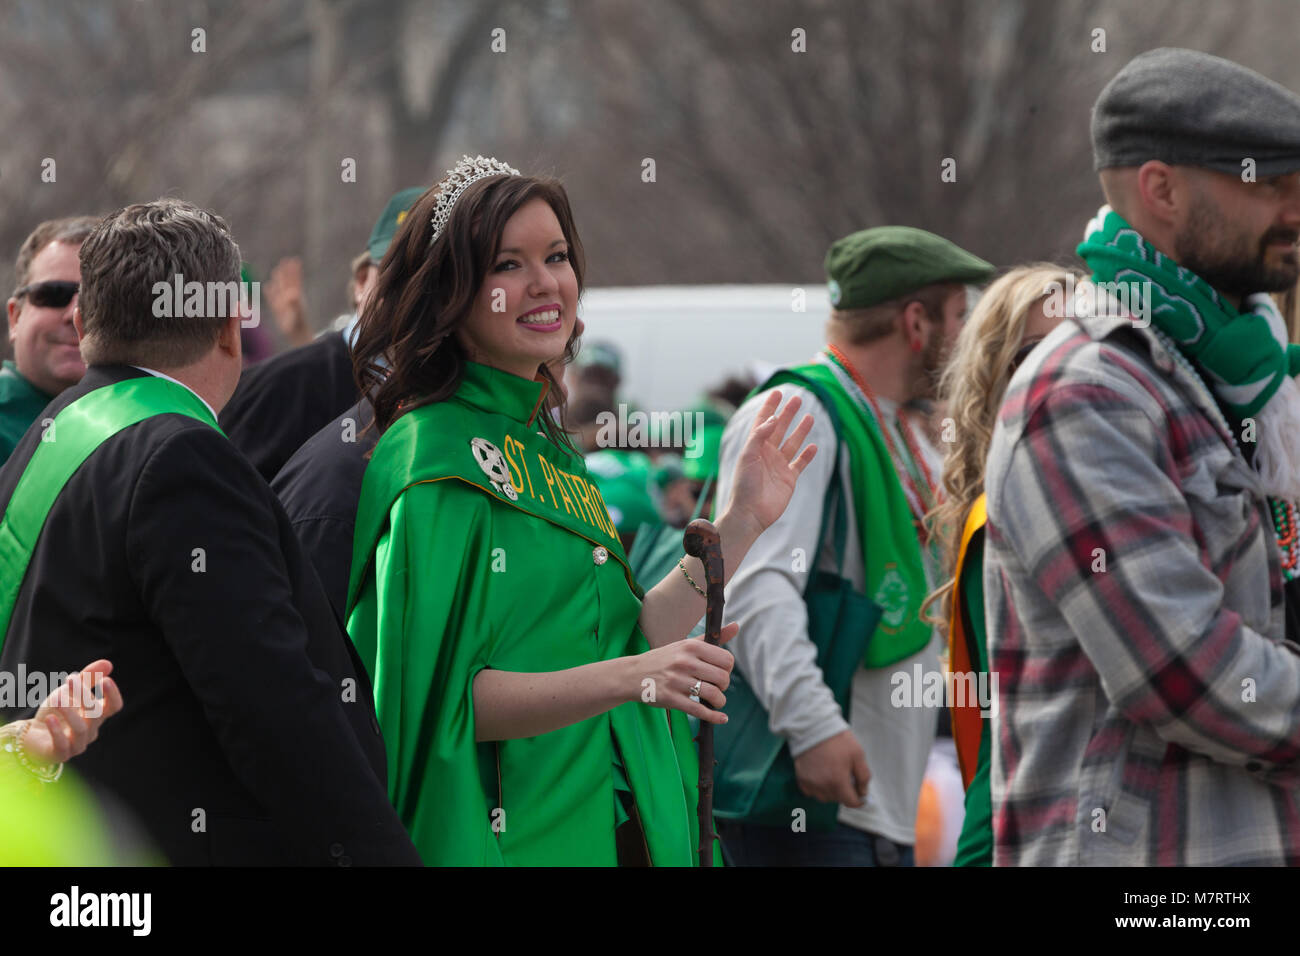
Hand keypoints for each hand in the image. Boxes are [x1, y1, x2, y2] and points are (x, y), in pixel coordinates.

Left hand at [22, 659, 123, 763]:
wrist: (31, 735)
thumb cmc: (55, 711)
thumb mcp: (70, 691)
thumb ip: (88, 678)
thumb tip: (108, 664)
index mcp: (97, 715)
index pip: (113, 707)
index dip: (112, 695)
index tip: (105, 680)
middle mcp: (91, 731)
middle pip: (95, 714)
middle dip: (83, 695)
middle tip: (70, 678)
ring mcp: (77, 744)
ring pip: (81, 729)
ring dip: (70, 711)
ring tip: (56, 697)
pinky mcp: (60, 754)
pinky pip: (63, 745)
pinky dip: (57, 731)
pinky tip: (50, 719)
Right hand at [265, 257, 310, 344]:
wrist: (297, 335)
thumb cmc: (297, 326)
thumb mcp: (296, 313)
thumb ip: (294, 303)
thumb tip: (293, 293)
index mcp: (294, 296)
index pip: (294, 280)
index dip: (294, 270)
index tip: (294, 260)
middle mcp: (289, 298)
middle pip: (287, 281)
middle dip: (286, 271)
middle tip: (286, 260)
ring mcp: (283, 303)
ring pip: (280, 288)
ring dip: (278, 279)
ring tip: (277, 270)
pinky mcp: (278, 309)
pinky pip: (273, 297)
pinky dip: (270, 291)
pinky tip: (268, 286)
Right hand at [634, 623, 738, 723]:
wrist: (633, 674)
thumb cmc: (663, 659)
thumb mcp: (685, 644)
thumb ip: (712, 638)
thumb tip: (737, 626)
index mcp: (691, 646)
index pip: (726, 660)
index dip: (728, 670)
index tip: (720, 673)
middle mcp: (685, 662)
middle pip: (723, 678)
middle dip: (724, 687)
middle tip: (716, 688)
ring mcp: (678, 681)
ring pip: (713, 695)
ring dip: (719, 702)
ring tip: (715, 701)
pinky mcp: (671, 699)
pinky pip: (699, 710)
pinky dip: (714, 717)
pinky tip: (721, 718)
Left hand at [721, 390, 816, 539]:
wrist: (750, 513)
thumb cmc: (744, 485)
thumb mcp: (748, 456)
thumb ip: (759, 436)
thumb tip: (774, 418)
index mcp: (755, 447)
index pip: (763, 422)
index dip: (770, 406)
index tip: (777, 392)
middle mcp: (767, 454)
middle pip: (780, 428)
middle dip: (788, 413)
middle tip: (798, 398)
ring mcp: (779, 466)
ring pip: (792, 443)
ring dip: (800, 430)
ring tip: (809, 417)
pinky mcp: (789, 479)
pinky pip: (800, 463)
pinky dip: (807, 455)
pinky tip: (813, 446)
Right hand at [793, 729, 869, 806]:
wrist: (813, 726)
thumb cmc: (837, 739)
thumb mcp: (858, 754)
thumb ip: (864, 776)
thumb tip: (863, 792)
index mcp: (838, 782)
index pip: (851, 802)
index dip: (859, 800)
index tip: (860, 793)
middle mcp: (823, 787)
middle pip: (838, 799)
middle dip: (845, 792)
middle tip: (846, 776)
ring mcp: (810, 784)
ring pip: (824, 797)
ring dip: (831, 791)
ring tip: (833, 775)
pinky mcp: (801, 779)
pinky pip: (811, 791)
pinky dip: (818, 788)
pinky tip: (821, 775)